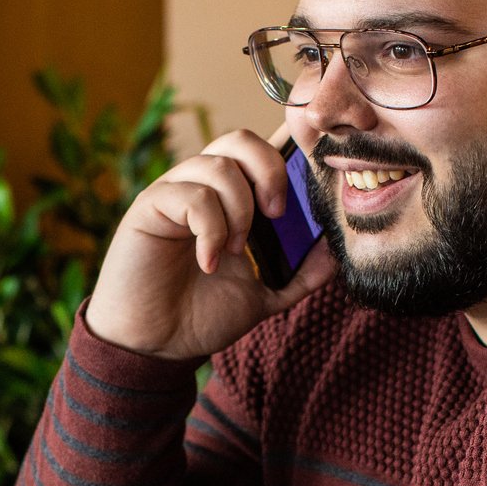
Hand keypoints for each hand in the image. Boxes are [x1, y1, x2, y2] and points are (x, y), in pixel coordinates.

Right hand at [86, 128, 335, 361]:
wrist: (155, 345)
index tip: (312, 175)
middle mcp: (203, 188)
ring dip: (239, 210)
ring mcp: (175, 193)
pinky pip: (191, 194)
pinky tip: (209, 261)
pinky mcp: (150, 206)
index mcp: (232, 200)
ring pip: (219, 165)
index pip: (262, 153)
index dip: (288, 151)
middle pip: (241, 140)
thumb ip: (301, 275)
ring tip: (235, 251)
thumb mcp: (264, 296)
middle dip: (270, 171)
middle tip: (277, 214)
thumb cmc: (201, 315)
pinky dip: (211, 229)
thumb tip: (335, 251)